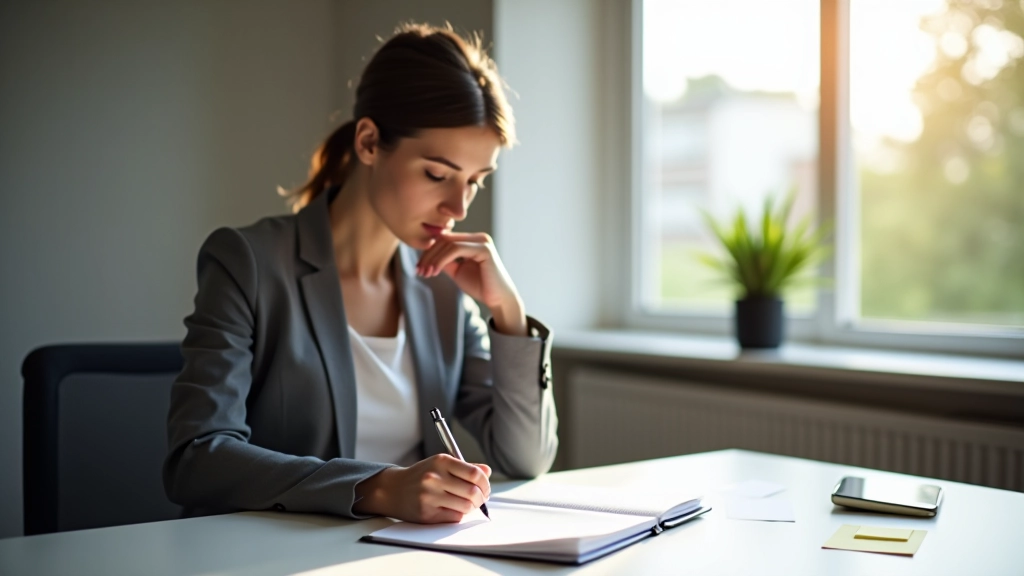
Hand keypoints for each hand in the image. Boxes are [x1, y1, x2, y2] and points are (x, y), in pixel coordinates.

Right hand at [352, 454, 491, 522]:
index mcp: (441, 462)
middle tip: (480, 499)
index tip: (486, 488)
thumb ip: (465, 467)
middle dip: (481, 498)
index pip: (475, 474)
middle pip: (473, 492)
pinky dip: (458, 514)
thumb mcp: (440, 464)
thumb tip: (487, 471)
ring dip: (470, 507)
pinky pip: (454, 517)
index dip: (485, 483)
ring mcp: (430, 496)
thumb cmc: (421, 476)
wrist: (393, 489)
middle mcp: (435, 478)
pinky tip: (452, 509)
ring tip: (465, 504)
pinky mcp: (427, 513)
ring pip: (466, 507)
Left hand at [416, 232, 526, 335]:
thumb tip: (427, 255)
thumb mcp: (457, 271)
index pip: (445, 239)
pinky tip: (434, 271)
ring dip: (433, 259)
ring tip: (425, 273)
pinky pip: (456, 249)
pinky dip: (442, 260)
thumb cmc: (480, 286)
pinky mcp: (484, 249)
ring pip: (448, 243)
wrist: (498, 300)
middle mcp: (478, 237)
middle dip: (428, 255)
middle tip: (419, 271)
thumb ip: (445, 261)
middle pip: (444, 239)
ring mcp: (482, 241)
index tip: (419, 268)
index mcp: (472, 240)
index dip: (429, 252)